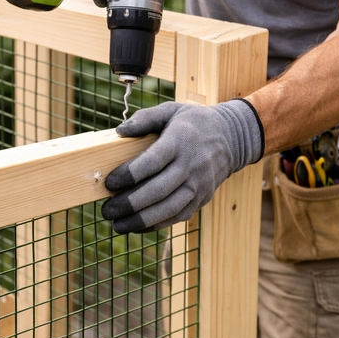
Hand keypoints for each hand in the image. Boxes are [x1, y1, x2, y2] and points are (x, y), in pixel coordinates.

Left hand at [101, 99, 263, 232]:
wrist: (232, 138)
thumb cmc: (192, 123)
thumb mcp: (170, 110)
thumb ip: (144, 119)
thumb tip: (119, 131)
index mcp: (180, 141)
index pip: (153, 161)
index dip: (130, 174)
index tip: (109, 184)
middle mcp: (191, 165)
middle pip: (159, 190)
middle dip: (130, 203)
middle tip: (106, 210)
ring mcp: (199, 184)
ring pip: (169, 208)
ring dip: (141, 220)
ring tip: (117, 225)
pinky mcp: (202, 198)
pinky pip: (178, 216)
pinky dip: (156, 224)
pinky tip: (136, 226)